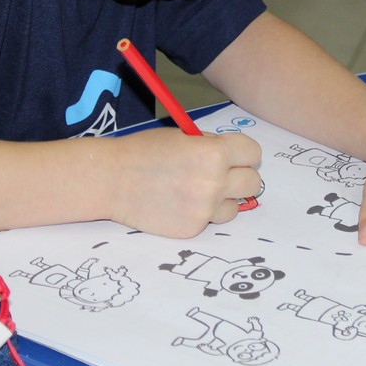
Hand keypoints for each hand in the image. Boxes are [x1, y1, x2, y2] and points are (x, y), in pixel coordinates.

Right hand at [110, 128, 261, 237]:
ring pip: (235, 207)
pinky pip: (211, 221)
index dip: (243, 153)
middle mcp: (214, 183)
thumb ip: (210, 146)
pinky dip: (201, 214)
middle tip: (223, 175)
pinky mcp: (193, 229)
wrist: (112, 180)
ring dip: (223, 200)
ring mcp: (204, 209)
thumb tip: (234, 156)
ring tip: (197, 191)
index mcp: (213, 153)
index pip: (253, 153)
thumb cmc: (144, 152)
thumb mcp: (182, 136)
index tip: (234, 156)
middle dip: (240, 177)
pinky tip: (179, 204)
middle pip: (253, 183)